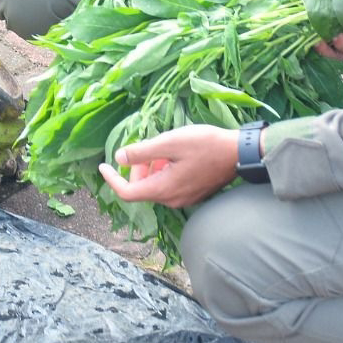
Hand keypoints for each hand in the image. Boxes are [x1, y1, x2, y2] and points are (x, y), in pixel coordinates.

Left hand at [96, 125, 238, 207]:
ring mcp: (184, 198)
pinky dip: (163, 171)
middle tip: (142, 148)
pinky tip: (173, 155)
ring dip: (150, 168)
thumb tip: (119, 157)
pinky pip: (169, 185)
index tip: (103, 165)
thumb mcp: (170, 142)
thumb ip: (142, 152)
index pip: (127, 193)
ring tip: (159, 148)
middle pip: (142, 189)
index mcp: (164, 189)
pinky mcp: (194, 193)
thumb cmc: (205, 144)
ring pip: (156, 186)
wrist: (239, 153)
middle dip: (136, 169)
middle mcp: (172, 199)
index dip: (112, 179)